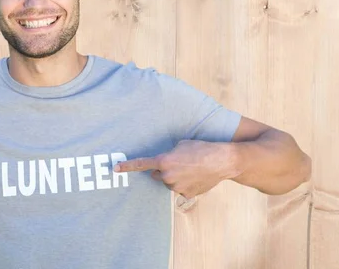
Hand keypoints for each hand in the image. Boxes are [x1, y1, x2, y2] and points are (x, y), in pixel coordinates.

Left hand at [114, 140, 232, 198]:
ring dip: (176, 177)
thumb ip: (169, 154)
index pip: (142, 164)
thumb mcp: (181, 144)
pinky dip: (186, 184)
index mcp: (164, 161)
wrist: (222, 161)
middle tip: (179, 163)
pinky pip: (180, 189)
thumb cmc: (202, 148)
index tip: (116, 168)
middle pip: (158, 175)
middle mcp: (167, 176)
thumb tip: (165, 163)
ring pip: (169, 183)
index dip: (127, 166)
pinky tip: (197, 177)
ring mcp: (176, 187)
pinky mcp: (186, 195)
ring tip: (192, 168)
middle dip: (164, 170)